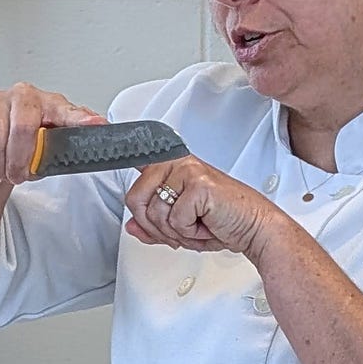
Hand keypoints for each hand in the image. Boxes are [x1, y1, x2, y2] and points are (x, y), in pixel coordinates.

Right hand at [0, 83, 107, 183]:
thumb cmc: (23, 144)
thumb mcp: (49, 148)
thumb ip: (68, 145)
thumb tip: (94, 137)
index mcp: (50, 104)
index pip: (69, 112)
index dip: (82, 120)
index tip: (97, 125)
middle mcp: (24, 95)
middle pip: (24, 129)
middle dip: (19, 161)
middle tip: (18, 176)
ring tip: (3, 172)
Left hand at [125, 157, 280, 258]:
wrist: (254, 228)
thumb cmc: (223, 222)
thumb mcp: (180, 228)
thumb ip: (154, 226)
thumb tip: (132, 227)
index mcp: (171, 167)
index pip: (137, 162)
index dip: (120, 152)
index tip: (109, 131)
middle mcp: (177, 164)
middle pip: (135, 200)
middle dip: (156, 227)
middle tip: (181, 227)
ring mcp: (188, 170)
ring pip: (154, 213)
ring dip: (175, 232)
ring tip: (197, 224)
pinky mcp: (198, 183)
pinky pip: (174, 219)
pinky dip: (190, 232)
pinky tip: (205, 223)